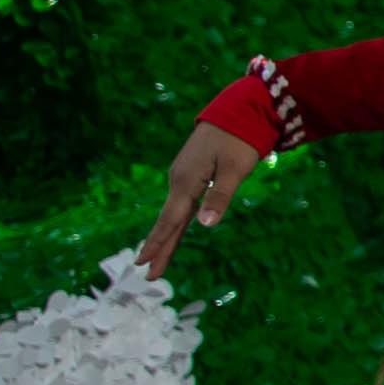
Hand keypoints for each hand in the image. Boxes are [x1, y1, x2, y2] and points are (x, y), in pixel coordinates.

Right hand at [144, 119, 255, 275]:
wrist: (237, 110)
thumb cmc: (239, 139)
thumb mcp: (235, 169)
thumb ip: (220, 197)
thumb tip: (204, 225)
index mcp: (187, 182)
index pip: (171, 220)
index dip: (158, 243)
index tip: (144, 264)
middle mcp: (180, 181)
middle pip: (169, 221)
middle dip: (159, 247)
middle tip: (149, 274)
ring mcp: (183, 177)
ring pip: (174, 214)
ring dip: (166, 237)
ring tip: (156, 259)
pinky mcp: (190, 174)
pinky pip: (181, 204)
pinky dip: (175, 222)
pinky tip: (173, 232)